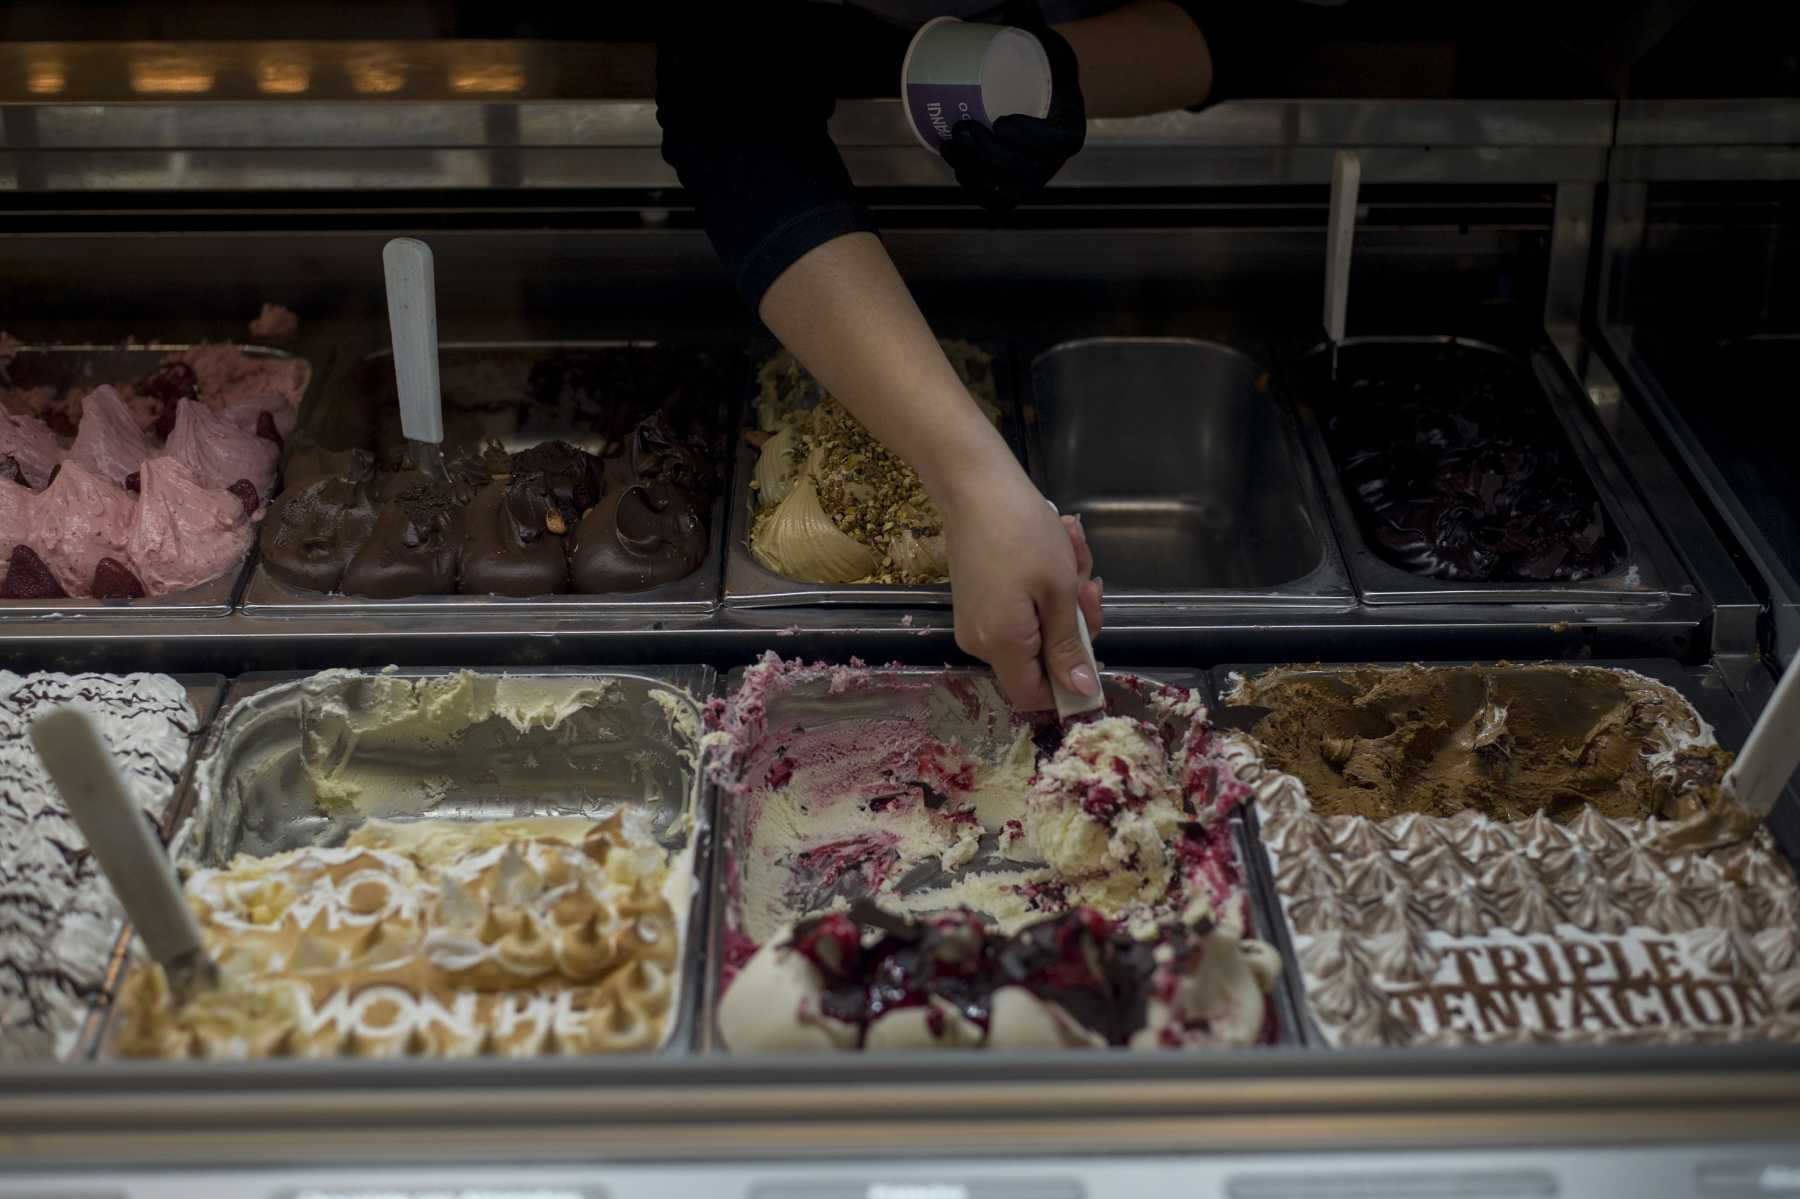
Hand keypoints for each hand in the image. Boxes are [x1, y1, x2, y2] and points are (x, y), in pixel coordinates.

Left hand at [939, 1, 1085, 211]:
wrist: (1035, 95)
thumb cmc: (1039, 68)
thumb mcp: (1045, 47)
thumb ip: (1036, 31)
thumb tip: (1020, 10)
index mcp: (1070, 129)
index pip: (1058, 142)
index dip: (1030, 138)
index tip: (1001, 120)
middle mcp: (1054, 161)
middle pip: (1027, 170)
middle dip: (990, 155)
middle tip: (962, 128)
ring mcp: (1033, 179)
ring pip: (1007, 189)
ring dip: (975, 172)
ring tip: (950, 144)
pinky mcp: (1013, 188)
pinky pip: (996, 200)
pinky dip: (976, 189)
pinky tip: (957, 169)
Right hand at [942, 463, 1103, 710]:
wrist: (975, 487)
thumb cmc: (1023, 532)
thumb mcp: (1059, 590)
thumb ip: (1068, 646)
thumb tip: (1081, 692)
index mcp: (1001, 645)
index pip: (1034, 696)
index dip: (1067, 683)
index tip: (1090, 645)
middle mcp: (981, 643)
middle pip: (1038, 662)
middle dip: (1073, 626)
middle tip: (1089, 584)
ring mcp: (976, 623)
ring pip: (1034, 633)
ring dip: (1063, 600)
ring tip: (1072, 554)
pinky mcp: (977, 602)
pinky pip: (1019, 613)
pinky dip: (1042, 591)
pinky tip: (1056, 553)